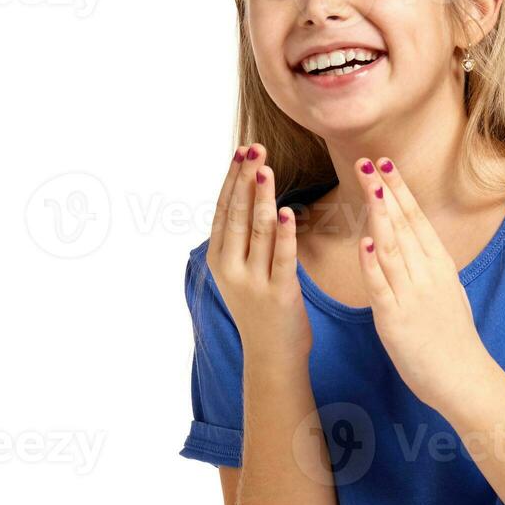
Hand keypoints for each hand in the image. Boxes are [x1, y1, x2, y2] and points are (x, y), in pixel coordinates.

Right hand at [206, 143, 312, 362]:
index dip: (233, 179)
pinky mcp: (279, 294)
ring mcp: (252, 282)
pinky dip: (284, 233)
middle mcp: (229, 269)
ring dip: (263, 197)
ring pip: (257, 231)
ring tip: (266, 169)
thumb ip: (240, 239)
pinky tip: (287, 210)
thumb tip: (244, 195)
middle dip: (246, 179)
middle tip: (255, 149)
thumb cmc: (260, 308)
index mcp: (218, 259)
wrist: (271, 355)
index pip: (224, 210)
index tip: (242, 151)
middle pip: (238, 215)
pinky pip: (281, 257)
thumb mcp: (239, 272)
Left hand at [353, 157, 493, 411]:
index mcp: (440, 266)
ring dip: (380, 215)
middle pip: (404, 226)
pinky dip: (373, 263)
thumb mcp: (446, 291)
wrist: (463, 378)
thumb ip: (428, 266)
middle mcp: (428, 275)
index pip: (417, 220)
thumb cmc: (451, 338)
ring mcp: (413, 296)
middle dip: (386, 192)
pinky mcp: (396, 320)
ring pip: (393, 248)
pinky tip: (365, 242)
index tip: (387, 164)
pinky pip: (382, 287)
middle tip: (370, 162)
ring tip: (369, 187)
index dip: (401, 190)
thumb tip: (414, 242)